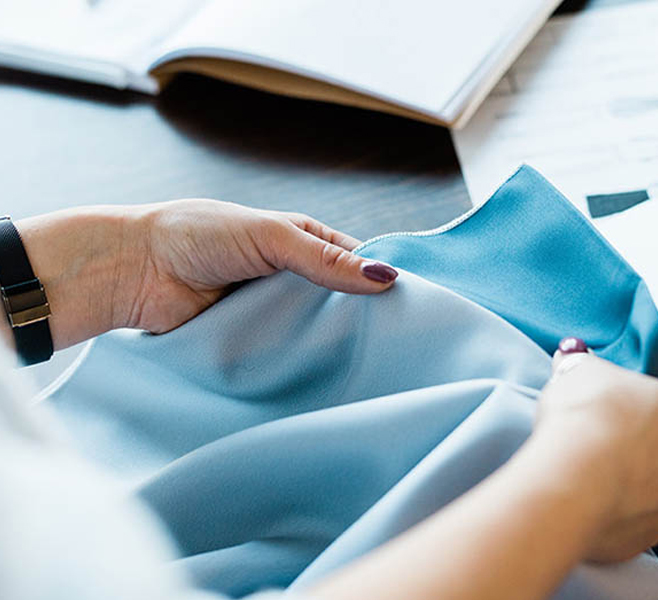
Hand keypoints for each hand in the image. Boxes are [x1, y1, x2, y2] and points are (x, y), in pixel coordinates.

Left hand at [14, 200, 397, 348]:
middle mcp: (291, 277)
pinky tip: (325, 374)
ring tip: (367, 364)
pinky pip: (286, 354)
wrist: (133, 269)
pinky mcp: (252, 340)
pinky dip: (301, 362)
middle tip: (396, 344)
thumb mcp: (270, 237)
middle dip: (361, 318)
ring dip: (330, 343)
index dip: (381, 280)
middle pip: (341, 301)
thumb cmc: (197, 234)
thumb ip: (326, 260)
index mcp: (302, 241)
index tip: (412, 306)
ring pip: (315, 331)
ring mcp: (272, 311)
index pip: (356, 261)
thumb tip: (386, 277)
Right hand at [526, 340, 657, 562]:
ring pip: (655, 488)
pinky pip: (633, 519)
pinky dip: (614, 509)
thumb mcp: (581, 371)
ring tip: (589, 467)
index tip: (616, 403)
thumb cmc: (588, 418)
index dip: (643, 401)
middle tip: (603, 434)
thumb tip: (572, 360)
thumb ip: (584, 366)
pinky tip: (587, 494)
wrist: (569, 481)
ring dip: (630, 478)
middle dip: (643, 443)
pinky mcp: (648, 539)